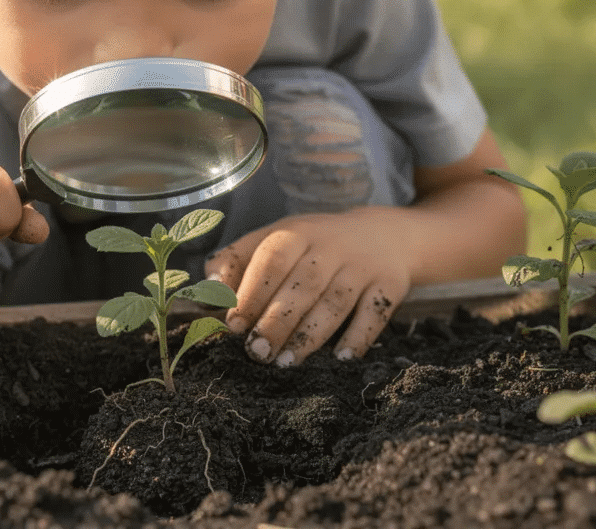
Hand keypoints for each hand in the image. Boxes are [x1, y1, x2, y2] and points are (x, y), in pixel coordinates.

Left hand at [204, 208, 411, 365]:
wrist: (384, 234)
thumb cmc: (313, 245)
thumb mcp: (276, 238)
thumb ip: (236, 260)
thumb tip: (205, 289)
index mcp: (297, 232)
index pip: (272, 258)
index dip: (251, 291)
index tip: (233, 324)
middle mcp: (331, 246)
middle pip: (303, 284)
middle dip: (277, 320)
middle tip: (256, 352)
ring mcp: (363, 266)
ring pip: (336, 302)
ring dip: (310, 335)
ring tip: (285, 362)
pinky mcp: (390, 285)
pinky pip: (375, 314)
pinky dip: (359, 337)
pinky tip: (341, 358)